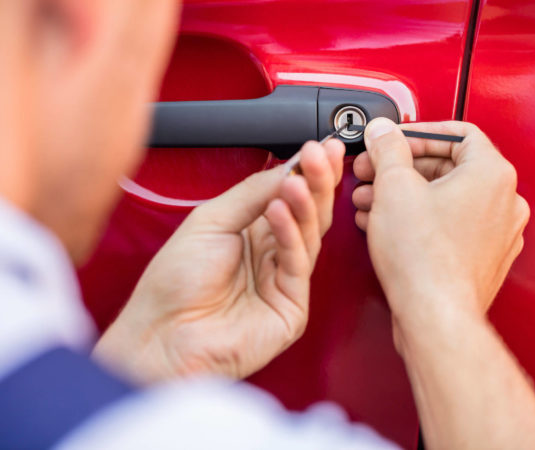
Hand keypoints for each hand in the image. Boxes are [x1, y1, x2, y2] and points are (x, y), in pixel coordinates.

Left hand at [94, 139, 344, 382]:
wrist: (161, 334)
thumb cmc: (176, 281)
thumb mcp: (211, 220)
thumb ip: (252, 193)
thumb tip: (288, 168)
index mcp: (252, 232)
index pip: (289, 196)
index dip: (306, 172)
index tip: (319, 147)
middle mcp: (271, 253)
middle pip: (308, 213)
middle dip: (316, 181)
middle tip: (321, 155)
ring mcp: (283, 280)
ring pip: (309, 235)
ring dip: (305, 203)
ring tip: (297, 180)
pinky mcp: (291, 306)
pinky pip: (297, 263)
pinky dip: (291, 234)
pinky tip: (280, 210)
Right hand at [352, 119, 528, 348]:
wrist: (434, 315)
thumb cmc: (424, 259)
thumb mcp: (394, 187)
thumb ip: (387, 149)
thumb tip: (383, 131)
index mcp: (492, 175)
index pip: (457, 133)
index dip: (417, 134)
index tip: (392, 141)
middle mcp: (503, 202)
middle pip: (448, 167)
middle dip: (401, 169)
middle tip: (373, 171)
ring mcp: (495, 233)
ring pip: (444, 198)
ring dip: (404, 194)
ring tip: (371, 200)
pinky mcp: (481, 257)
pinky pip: (448, 225)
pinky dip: (418, 218)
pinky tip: (385, 224)